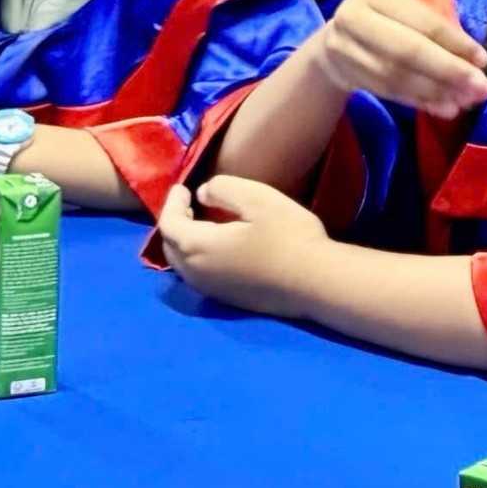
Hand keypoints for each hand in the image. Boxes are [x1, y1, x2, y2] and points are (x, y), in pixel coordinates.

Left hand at [159, 176, 328, 316]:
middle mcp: (196, 273)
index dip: (171, 203)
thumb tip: (202, 194)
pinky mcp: (228, 299)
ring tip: (201, 225)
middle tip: (188, 205)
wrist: (317, 282)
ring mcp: (212, 290)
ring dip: (185, 243)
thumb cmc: (289, 236)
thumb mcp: (258, 198)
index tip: (183, 187)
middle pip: (170, 247)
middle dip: (175, 223)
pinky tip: (219, 249)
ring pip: (183, 265)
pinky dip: (198, 258)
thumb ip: (223, 188)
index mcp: (198, 246)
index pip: (168, 224)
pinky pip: (199, 276)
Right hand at [314, 0, 486, 115]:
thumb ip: (437, 32)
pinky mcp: (346, 74)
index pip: (423, 22)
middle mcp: (354, 18)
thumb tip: (477, 62)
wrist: (337, 40)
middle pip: (407, 51)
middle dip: (448, 72)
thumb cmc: (387, 21)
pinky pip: (389, 92)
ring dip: (436, 92)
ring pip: (397, 77)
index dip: (456, 43)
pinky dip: (420, 101)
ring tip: (466, 102)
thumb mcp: (407, 12)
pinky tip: (444, 108)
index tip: (483, 61)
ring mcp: (345, 49)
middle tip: (481, 89)